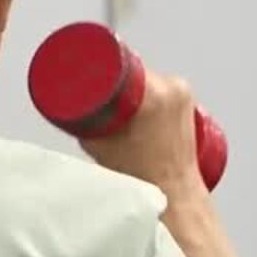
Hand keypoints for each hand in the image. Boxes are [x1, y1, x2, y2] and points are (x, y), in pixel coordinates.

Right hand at [79, 71, 205, 196]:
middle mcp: (172, 88)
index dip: (96, 65)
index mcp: (154, 95)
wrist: (176, 195)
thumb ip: (82, 123)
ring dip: (130, 86)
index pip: (117, 61)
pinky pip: (160, 85)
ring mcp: (183, 93)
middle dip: (112, 79)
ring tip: (117, 109)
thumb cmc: (144, 179)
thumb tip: (68, 111)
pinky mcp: (188, 101)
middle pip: (131, 68)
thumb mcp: (99, 146)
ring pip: (145, 77)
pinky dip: (145, 92)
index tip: (84, 75)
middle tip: (97, 97)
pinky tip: (135, 105)